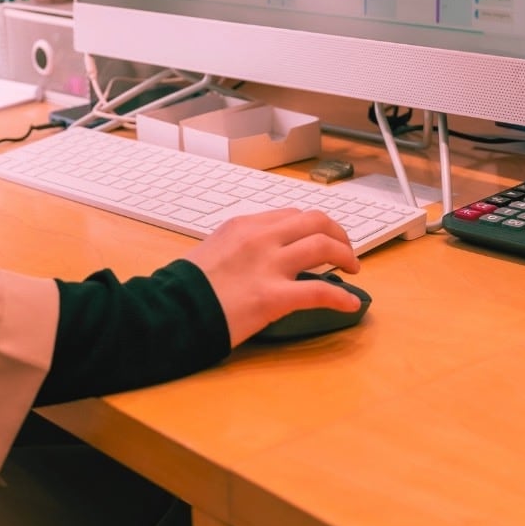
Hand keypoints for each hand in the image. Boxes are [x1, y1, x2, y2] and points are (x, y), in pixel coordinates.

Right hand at [182, 209, 360, 346]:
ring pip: (323, 245)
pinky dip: (342, 297)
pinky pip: (319, 291)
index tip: (322, 238)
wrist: (171, 310)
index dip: (314, 227)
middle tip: (346, 251)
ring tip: (353, 270)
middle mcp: (260, 238)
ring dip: (346, 255)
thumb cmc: (187, 286)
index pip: (291, 215)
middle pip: (315, 221)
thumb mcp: (213, 249)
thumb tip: (264, 254)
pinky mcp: (273, 297)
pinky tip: (350, 304)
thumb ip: (241, 245)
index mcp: (244, 225)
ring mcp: (268, 265)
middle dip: (338, 233)